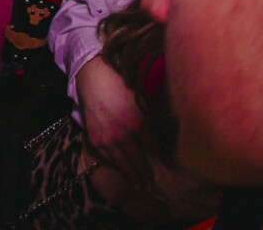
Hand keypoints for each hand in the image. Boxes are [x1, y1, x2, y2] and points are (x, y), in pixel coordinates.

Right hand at [77, 55, 152, 188]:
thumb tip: (163, 131)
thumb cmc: (118, 82)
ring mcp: (106, 138)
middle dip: (146, 176)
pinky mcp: (94, 138)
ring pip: (121, 164)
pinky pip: (105, 157)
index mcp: (137, 123)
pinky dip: (112, 164)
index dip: (165, 160)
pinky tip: (118, 167)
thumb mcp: (139, 98)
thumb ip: (150, 116)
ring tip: (137, 185)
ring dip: (130, 176)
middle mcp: (122, 135)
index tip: (171, 168)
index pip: (155, 149)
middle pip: (138, 162)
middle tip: (152, 188)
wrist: (91, 75)